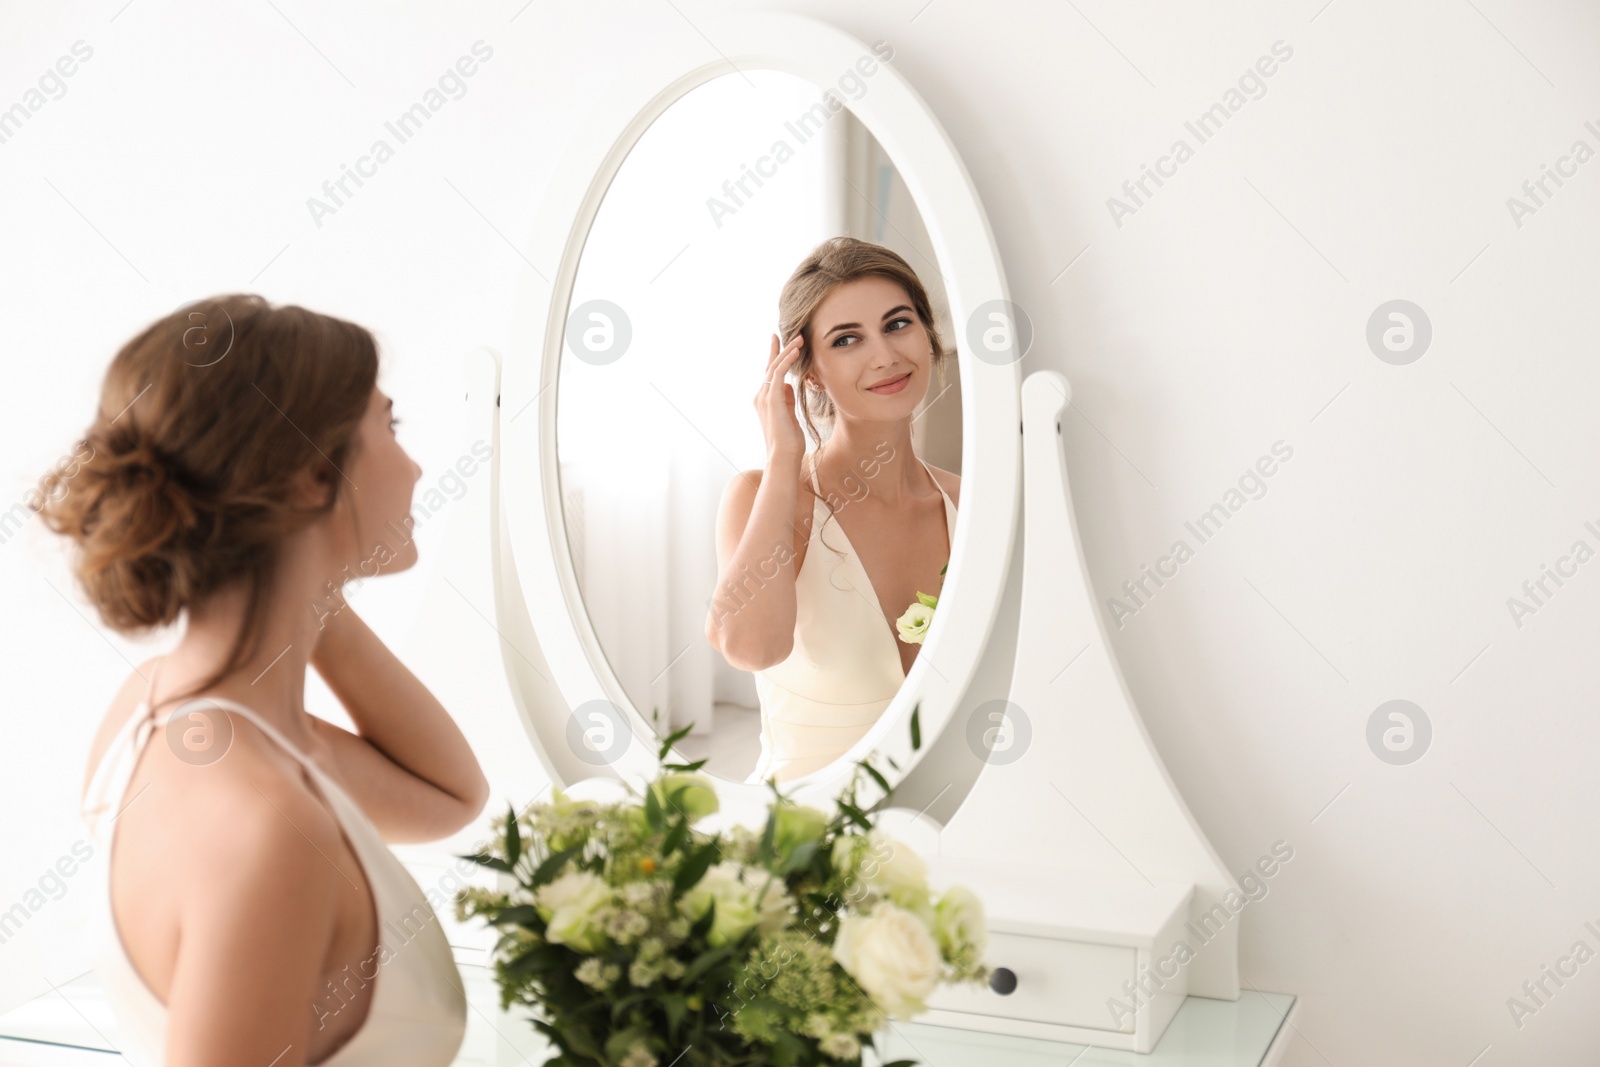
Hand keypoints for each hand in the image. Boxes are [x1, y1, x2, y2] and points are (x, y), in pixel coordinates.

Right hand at [757, 332, 806, 463]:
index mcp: (765, 400)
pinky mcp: (771, 400)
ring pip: (774, 367)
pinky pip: (778, 374)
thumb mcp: (788, 415)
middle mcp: (761, 396)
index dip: (776, 357)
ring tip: (800, 340)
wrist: (783, 457)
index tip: (782, 342)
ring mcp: (764, 398)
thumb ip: (786, 399)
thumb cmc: (788, 441)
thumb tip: (788, 385)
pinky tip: (796, 352)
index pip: (770, 374)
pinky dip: (786, 361)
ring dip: (787, 351)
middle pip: (770, 366)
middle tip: (793, 335)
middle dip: (780, 349)